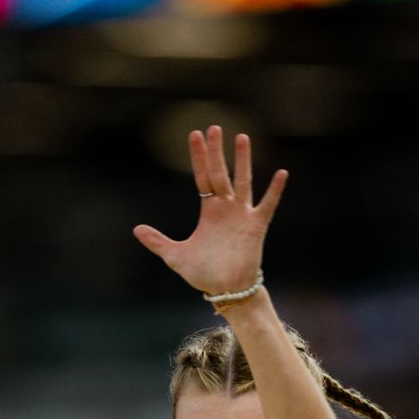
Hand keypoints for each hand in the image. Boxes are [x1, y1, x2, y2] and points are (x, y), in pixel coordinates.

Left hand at [133, 126, 286, 298]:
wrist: (226, 290)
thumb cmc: (204, 274)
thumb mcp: (175, 256)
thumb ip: (157, 241)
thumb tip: (136, 230)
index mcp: (209, 210)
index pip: (202, 177)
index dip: (199, 157)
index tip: (194, 135)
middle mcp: (226, 208)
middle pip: (220, 173)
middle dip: (216, 151)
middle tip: (214, 127)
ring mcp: (242, 215)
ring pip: (243, 181)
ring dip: (243, 160)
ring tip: (241, 137)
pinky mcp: (256, 226)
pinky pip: (267, 204)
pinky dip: (275, 190)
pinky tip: (282, 173)